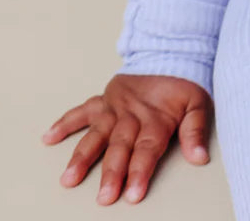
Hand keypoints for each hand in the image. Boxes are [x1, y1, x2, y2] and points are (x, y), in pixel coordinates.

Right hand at [42, 74, 211, 204]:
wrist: (170, 52)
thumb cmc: (183, 83)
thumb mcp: (199, 103)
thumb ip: (196, 131)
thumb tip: (200, 158)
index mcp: (156, 118)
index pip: (147, 150)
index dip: (140, 172)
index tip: (133, 194)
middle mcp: (132, 115)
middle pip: (120, 147)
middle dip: (111, 173)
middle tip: (104, 196)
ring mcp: (115, 108)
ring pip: (96, 134)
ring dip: (82, 156)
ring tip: (68, 179)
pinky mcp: (104, 100)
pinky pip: (82, 110)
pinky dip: (65, 122)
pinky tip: (48, 137)